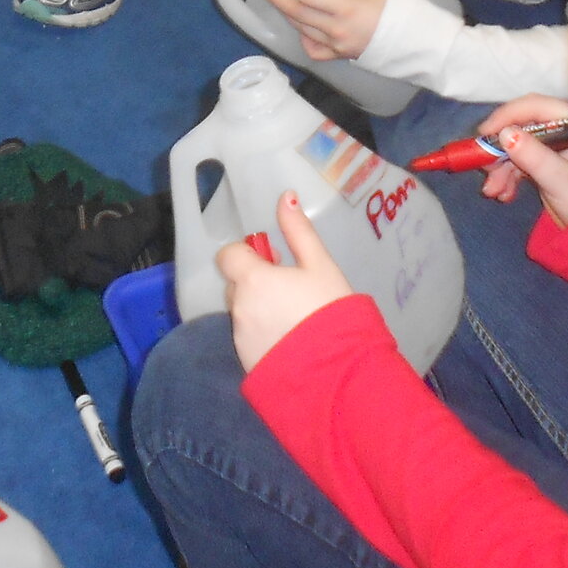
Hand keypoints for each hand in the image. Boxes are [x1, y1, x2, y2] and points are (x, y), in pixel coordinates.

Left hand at [219, 191, 353, 370]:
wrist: (340, 371)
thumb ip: (298, 231)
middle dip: (254, 283)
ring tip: (295, 320)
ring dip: (258, 310)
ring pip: (242, 314)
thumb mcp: (321, 265)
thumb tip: (285, 195)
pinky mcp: (246, 363)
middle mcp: (238, 307)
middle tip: (289, 288)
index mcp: (252, 279)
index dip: (247, 254)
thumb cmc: (332, 311)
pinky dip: (263, 336)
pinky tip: (291, 342)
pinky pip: (248, 339)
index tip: (273, 261)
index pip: (228, 255)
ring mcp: (240, 338)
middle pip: (235, 286)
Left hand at [256, 0, 397, 60]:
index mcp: (347, 8)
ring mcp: (337, 45)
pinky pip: (313, 50)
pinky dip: (305, 38)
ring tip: (280, 0)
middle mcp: (336, 29)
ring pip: (301, 30)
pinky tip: (305, 27)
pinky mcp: (340, 56)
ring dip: (289, 14)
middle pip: (296, 14)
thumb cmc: (405, 10)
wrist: (420, 45)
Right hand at [475, 95, 567, 222]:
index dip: (508, 115)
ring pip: (516, 146)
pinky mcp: (545, 163)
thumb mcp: (560, 180)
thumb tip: (505, 134)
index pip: (537, 107)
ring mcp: (553, 147)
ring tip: (492, 191)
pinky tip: (503, 194)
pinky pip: (519, 162)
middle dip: (501, 149)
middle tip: (485, 168)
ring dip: (500, 167)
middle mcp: (563, 131)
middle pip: (522, 126)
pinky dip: (507, 176)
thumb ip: (535, 157)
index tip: (485, 133)